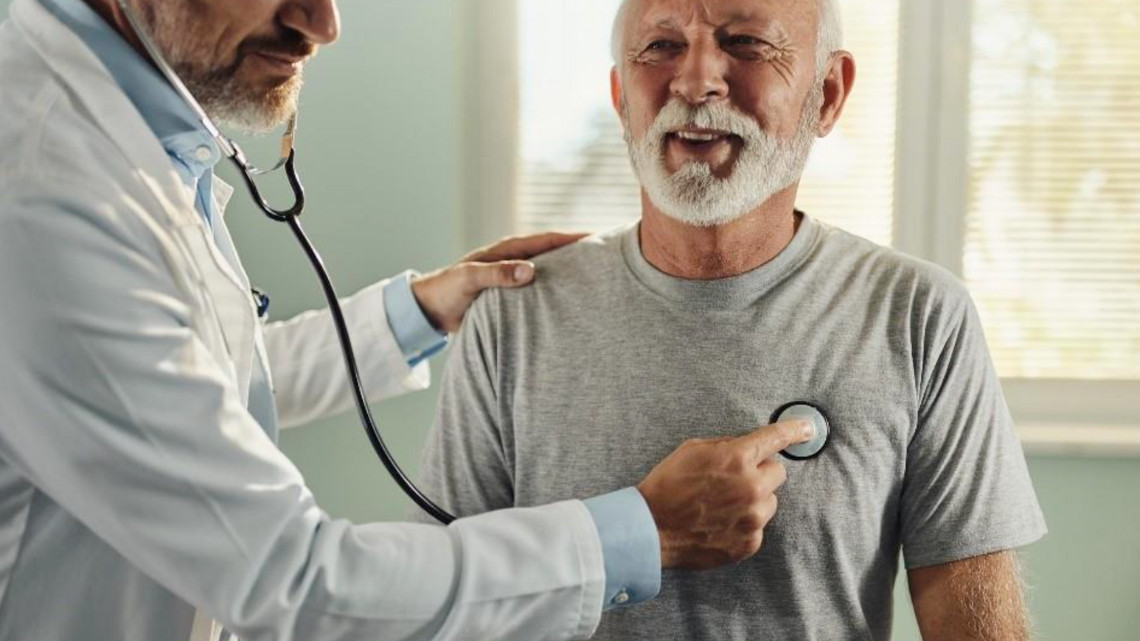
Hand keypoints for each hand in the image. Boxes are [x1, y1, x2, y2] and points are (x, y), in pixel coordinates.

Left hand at [410, 232, 588, 332]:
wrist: (430, 309)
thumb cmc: (447, 290)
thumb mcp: (470, 279)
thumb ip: (498, 274)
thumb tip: (531, 271)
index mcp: (508, 250)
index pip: (549, 240)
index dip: (575, 238)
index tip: (601, 237)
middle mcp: (516, 260)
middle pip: (556, 253)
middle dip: (581, 253)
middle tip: (612, 257)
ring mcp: (515, 276)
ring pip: (551, 272)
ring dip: (571, 274)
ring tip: (600, 280)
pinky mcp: (513, 295)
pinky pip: (541, 290)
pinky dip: (558, 292)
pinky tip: (572, 304)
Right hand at [636, 420, 813, 569]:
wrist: (652, 528)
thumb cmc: (667, 485)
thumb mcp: (693, 449)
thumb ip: (727, 445)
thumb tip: (748, 446)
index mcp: (737, 459)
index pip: (776, 438)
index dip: (794, 430)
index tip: (807, 428)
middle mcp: (751, 488)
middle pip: (777, 473)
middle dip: (760, 472)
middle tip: (733, 479)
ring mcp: (752, 519)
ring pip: (769, 502)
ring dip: (753, 500)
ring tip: (722, 505)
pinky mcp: (749, 542)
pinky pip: (757, 526)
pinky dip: (743, 524)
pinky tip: (719, 522)